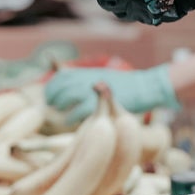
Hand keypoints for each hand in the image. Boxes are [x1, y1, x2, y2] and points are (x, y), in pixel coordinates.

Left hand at [44, 65, 180, 123]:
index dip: (52, 87)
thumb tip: (70, 80)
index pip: (60, 76)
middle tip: (51, 106)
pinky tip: (70, 122)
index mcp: (88, 73)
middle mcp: (88, 79)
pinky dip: (71, 117)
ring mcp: (94, 90)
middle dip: (53, 97)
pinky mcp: (100, 104)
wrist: (144, 88)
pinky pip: (78, 111)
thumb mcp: (104, 79)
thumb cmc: (124, 88)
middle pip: (60, 86)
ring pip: (66, 96)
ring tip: (60, 113)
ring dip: (60, 105)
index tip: (50, 97)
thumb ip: (89, 82)